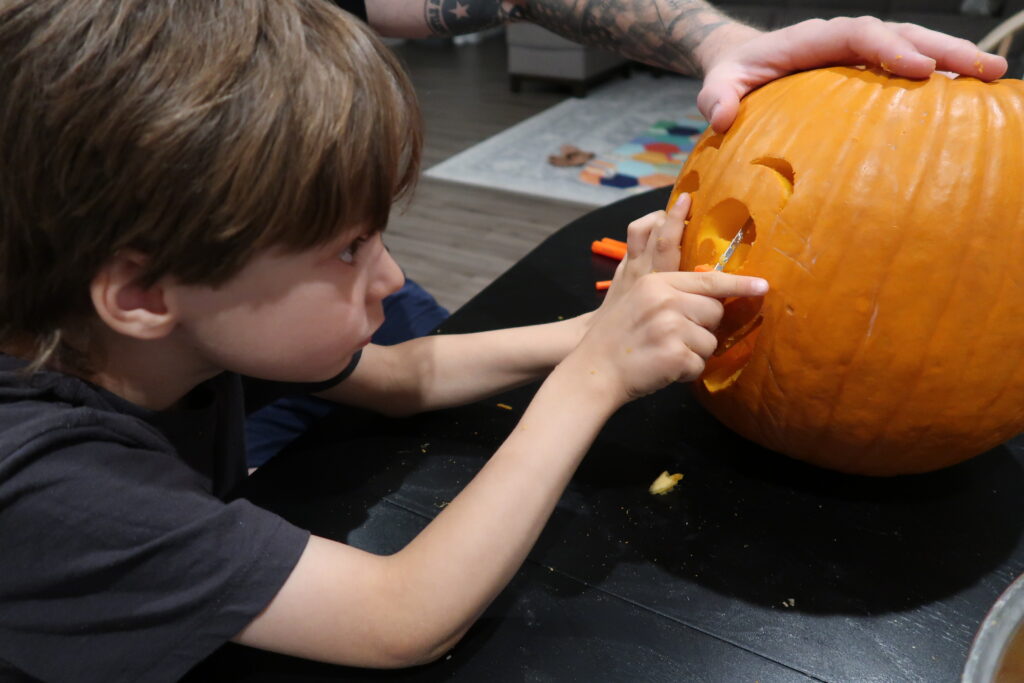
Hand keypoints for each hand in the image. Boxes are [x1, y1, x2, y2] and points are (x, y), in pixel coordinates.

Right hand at [567, 194, 767, 403]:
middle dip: (702, 328)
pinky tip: (663, 368)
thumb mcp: (639, 300)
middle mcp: (666, 301)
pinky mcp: (676, 355)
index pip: (709, 280)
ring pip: (710, 341)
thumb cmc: (618, 339)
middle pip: (714, 312)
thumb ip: (671, 294)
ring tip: (663, 354)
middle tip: (673, 338)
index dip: (738, 285)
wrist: (594, 370)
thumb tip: (713, 297)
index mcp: (657, 283)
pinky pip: (700, 365)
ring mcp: (671, 328)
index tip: (762, 286)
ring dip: (693, 353)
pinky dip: (685, 372)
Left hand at [696, 17, 1008, 132]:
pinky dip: (940, 78)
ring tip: (993, 77)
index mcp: (812, 38)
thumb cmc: (731, 78)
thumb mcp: (716, 86)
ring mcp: (860, 52)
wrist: (741, 63)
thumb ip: (716, 99)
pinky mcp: (869, 69)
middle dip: (942, 49)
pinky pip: (908, 67)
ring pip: (914, 45)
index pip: (857, 34)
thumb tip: (722, 118)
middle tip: (983, 71)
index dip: (890, 47)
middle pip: (899, 33)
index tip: (919, 69)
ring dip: (954, 59)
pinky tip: (971, 98)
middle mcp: (843, 38)